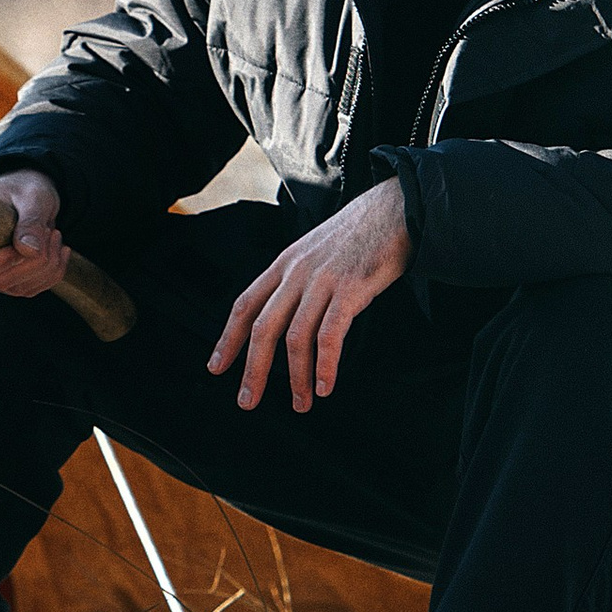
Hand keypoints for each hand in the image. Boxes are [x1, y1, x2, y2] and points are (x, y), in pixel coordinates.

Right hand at [0, 168, 68, 300]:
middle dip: (39, 260)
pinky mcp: (4, 284)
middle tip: (54, 232)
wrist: (25, 195)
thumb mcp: (31, 197)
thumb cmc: (22, 189)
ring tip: (55, 236)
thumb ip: (30, 221)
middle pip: (4, 279)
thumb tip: (29, 250)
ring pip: (21, 288)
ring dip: (49, 265)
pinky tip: (58, 250)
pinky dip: (52, 273)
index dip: (14, 255)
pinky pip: (31, 289)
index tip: (36, 229)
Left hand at [209, 180, 411, 409]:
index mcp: (284, 264)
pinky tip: (325, 386)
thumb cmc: (357, 234)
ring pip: (296, 338)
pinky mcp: (352, 289)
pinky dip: (325, 365)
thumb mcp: (314, 251)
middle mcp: (297, 273)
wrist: (394, 208)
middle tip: (247, 401)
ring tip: (301, 404)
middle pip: (264, 327)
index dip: (228, 338)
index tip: (217, 366)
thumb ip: (297, 281)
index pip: (245, 305)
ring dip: (296, 378)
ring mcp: (323, 281)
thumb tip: (285, 318)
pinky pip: (330, 335)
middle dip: (253, 370)